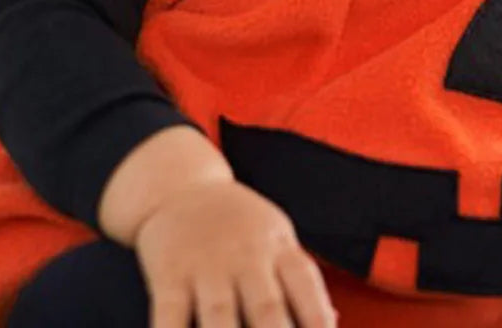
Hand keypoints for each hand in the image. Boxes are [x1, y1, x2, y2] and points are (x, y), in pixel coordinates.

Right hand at [135, 178, 336, 327]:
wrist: (179, 187)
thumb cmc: (239, 226)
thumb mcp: (276, 240)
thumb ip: (300, 284)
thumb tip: (332, 322)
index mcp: (278, 248)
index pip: (307, 287)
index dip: (319, 321)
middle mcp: (246, 256)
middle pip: (267, 310)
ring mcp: (206, 266)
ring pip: (219, 317)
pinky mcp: (169, 275)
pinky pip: (169, 317)